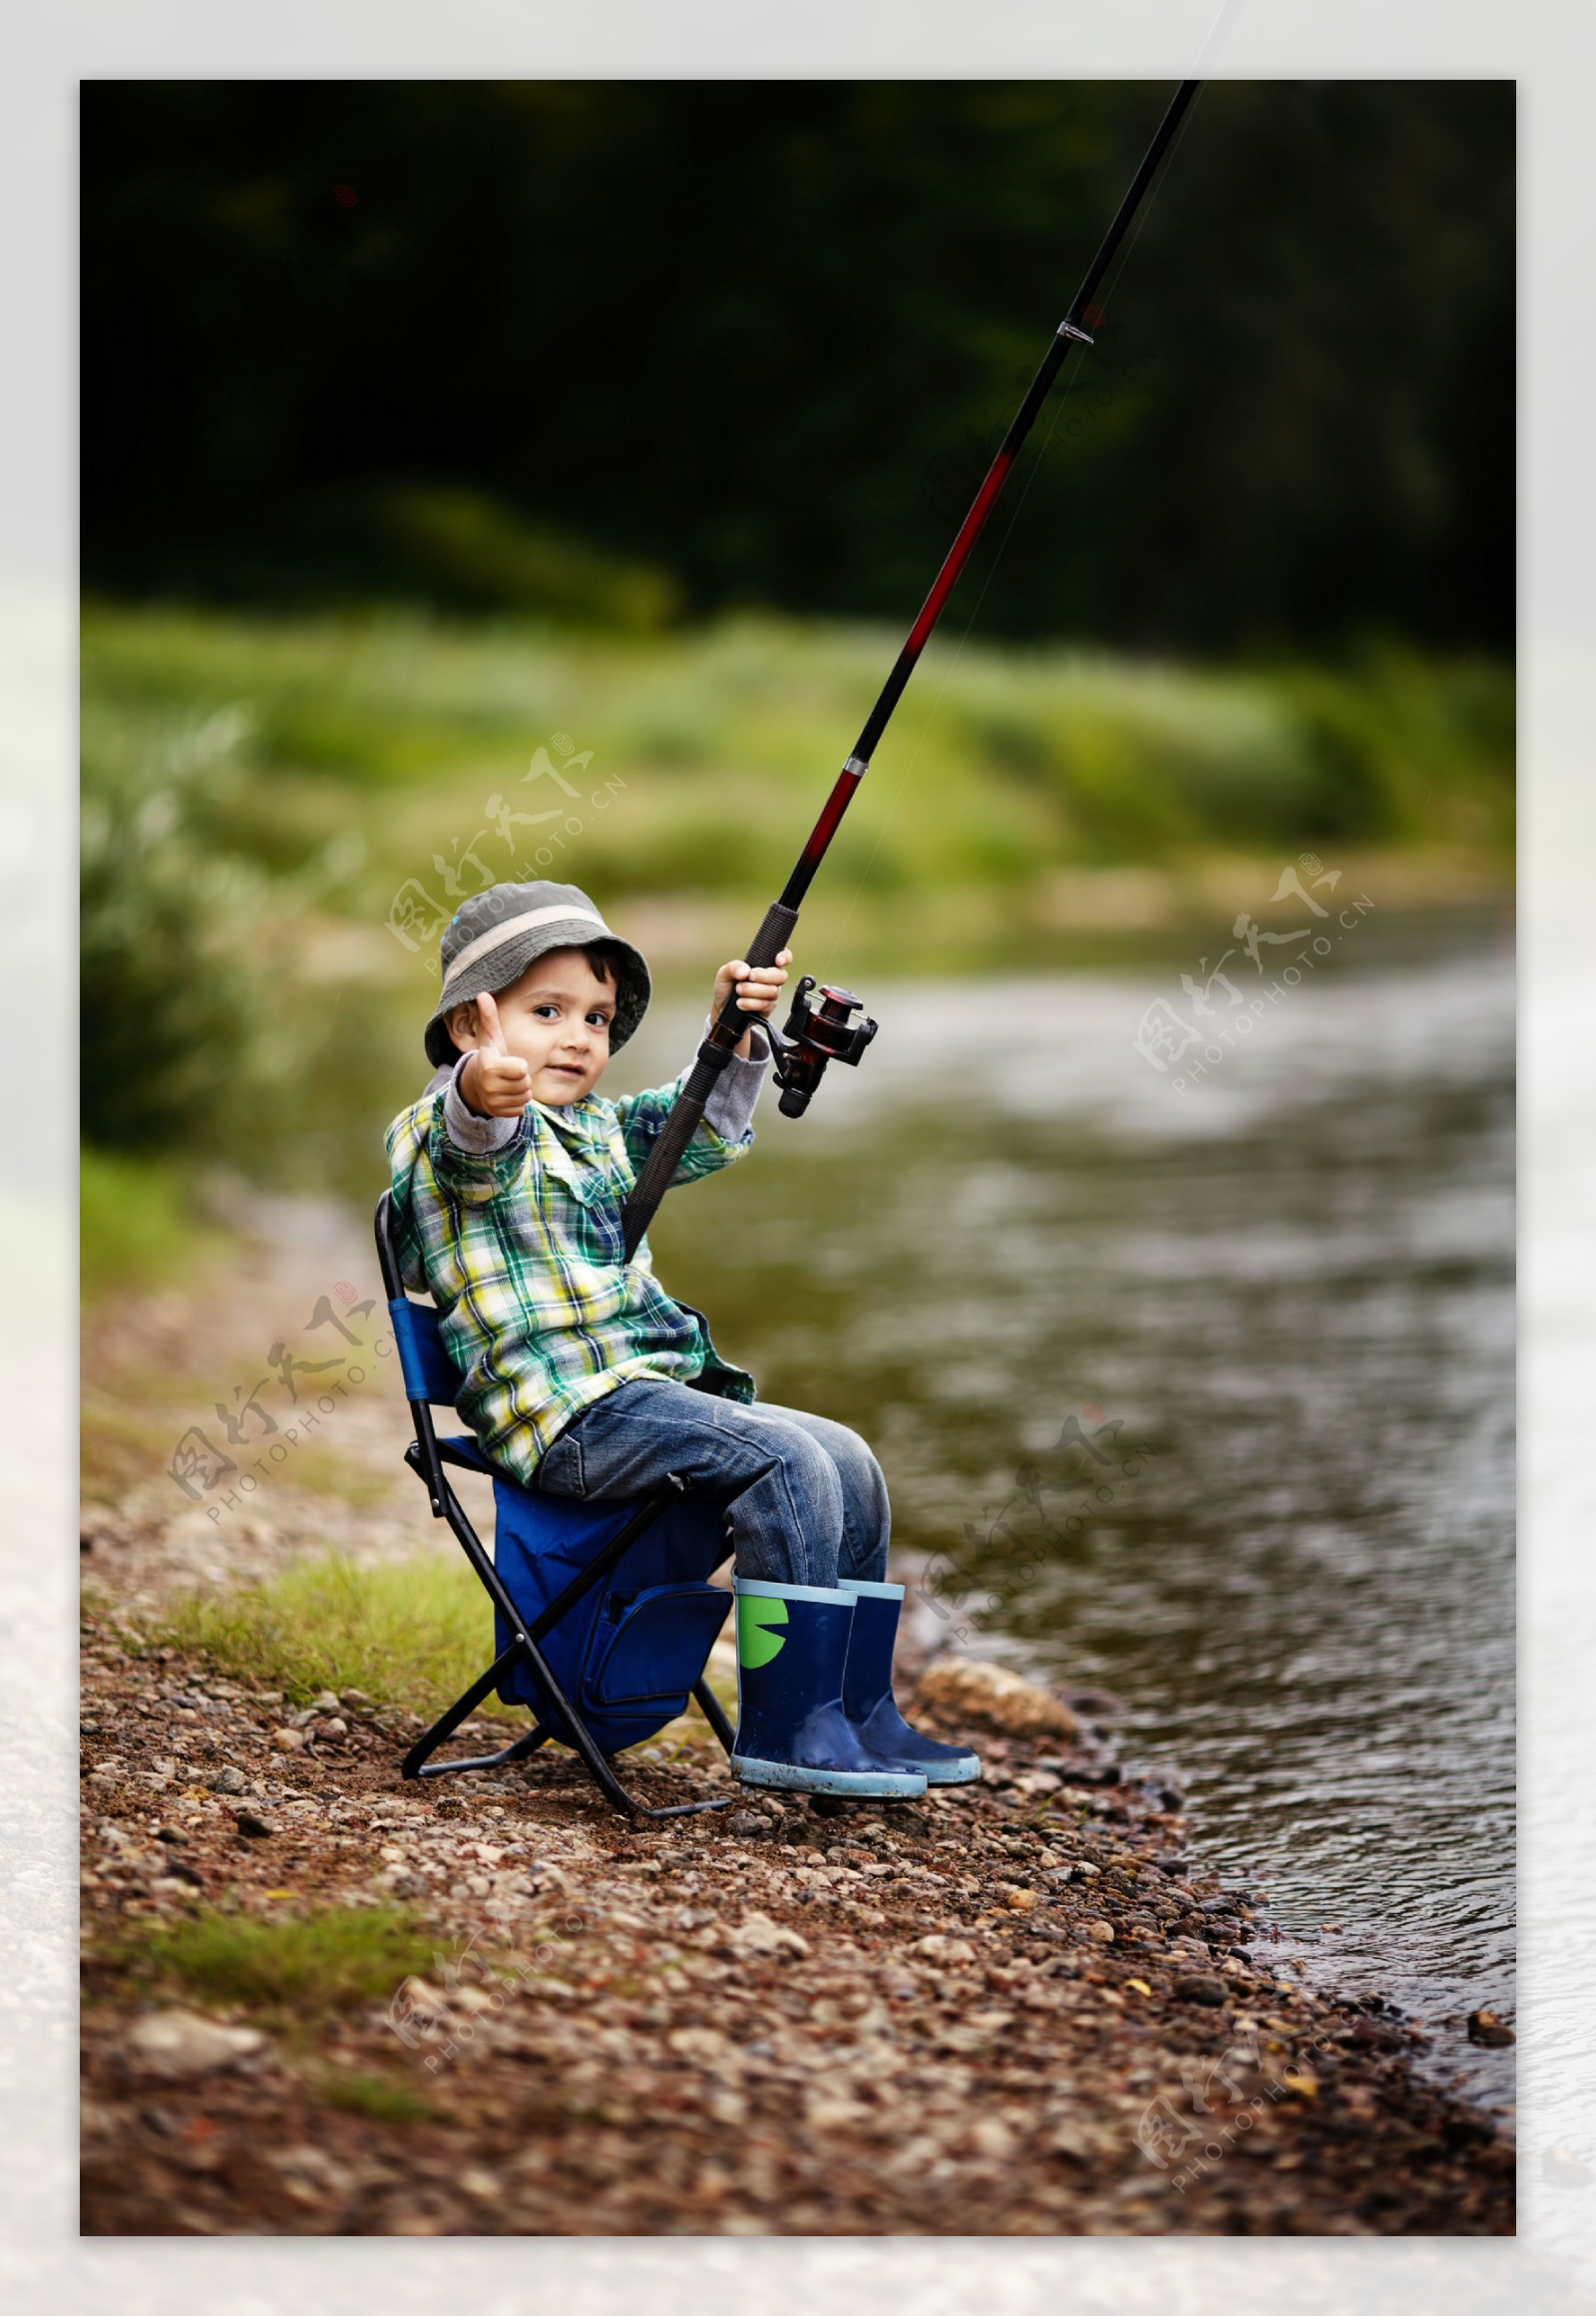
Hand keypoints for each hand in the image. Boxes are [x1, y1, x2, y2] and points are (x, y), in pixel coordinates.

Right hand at [460, 991, 532, 1115]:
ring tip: (508, 1084)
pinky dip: (517, 1103)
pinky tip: (506, 1096)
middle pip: (526, 1083)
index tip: (509, 1062)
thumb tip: (482, 994)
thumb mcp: (491, 1038)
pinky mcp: (497, 1113)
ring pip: (525, 1097)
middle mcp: (488, 1086)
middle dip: (522, 1079)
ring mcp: (492, 1102)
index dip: (520, 1065)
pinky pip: (521, 1109)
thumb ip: (489, 1017)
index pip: (522, 1069)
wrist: (477, 1084)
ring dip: (521, 1091)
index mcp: (489, 1066)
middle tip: (509, 1074)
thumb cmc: (491, 1057)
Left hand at [712, 949, 791, 1056]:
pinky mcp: (767, 1009)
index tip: (777, 961)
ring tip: (738, 990)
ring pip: (773, 991)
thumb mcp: (724, 973)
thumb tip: (745, 971)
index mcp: (764, 966)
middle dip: (765, 976)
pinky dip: (751, 1003)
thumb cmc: (727, 988)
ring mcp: (771, 995)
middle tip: (749, 977)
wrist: (721, 1009)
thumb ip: (733, 967)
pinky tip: (740, 1002)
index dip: (785, 957)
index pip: (783, 957)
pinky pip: (765, 1005)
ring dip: (754, 990)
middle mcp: (771, 980)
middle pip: (781, 976)